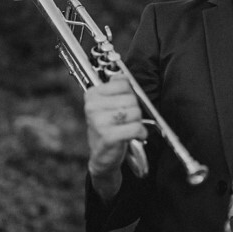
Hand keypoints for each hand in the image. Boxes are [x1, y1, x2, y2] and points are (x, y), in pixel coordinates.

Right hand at [83, 75, 146, 198]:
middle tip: (127, 120)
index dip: (129, 94)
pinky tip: (136, 136)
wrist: (102, 156)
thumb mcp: (109, 104)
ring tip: (128, 128)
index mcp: (92, 94)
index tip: (124, 104)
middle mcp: (92, 107)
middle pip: (131, 99)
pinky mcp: (108, 136)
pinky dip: (141, 132)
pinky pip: (136, 127)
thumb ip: (115, 88)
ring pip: (135, 112)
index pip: (122, 83)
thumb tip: (122, 75)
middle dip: (135, 110)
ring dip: (138, 122)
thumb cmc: (108, 127)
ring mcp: (99, 122)